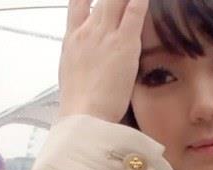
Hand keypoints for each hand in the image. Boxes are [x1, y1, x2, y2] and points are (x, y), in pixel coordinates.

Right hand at [57, 0, 148, 122]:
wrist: (82, 115)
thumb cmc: (79, 105)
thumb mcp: (71, 76)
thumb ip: (81, 61)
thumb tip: (86, 63)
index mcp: (72, 39)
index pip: (78, 3)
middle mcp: (87, 31)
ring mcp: (105, 35)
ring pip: (116, 0)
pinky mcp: (124, 43)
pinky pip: (134, 11)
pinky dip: (140, 1)